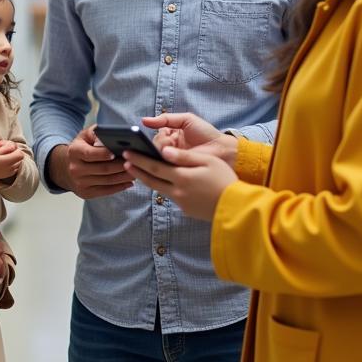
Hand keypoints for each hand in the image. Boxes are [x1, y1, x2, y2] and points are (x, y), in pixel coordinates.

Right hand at [0, 140, 24, 183]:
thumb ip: (6, 147)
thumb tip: (14, 146)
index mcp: (7, 161)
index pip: (20, 154)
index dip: (16, 149)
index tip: (10, 148)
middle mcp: (11, 167)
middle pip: (20, 158)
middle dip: (15, 153)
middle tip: (6, 152)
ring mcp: (11, 172)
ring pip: (19, 162)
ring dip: (14, 158)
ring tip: (5, 157)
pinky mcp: (10, 174)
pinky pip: (16, 167)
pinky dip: (13, 164)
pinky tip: (6, 162)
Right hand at [49, 126, 131, 199]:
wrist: (67, 167)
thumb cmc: (82, 148)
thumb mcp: (85, 136)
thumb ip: (97, 132)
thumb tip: (113, 134)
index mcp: (74, 152)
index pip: (90, 154)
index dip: (104, 154)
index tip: (118, 152)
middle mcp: (75, 169)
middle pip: (103, 169)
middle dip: (121, 166)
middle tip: (136, 162)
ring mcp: (80, 183)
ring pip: (107, 181)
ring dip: (123, 177)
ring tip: (136, 171)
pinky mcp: (86, 193)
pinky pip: (106, 191)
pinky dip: (119, 187)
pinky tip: (129, 182)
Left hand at [123, 145, 237, 220]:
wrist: (237, 208)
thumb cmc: (225, 180)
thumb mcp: (207, 162)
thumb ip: (184, 156)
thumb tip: (163, 151)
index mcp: (182, 177)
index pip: (154, 166)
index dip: (139, 160)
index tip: (127, 153)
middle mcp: (177, 192)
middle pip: (151, 180)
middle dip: (137, 171)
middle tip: (124, 162)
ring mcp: (181, 203)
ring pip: (159, 189)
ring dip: (147, 180)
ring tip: (139, 172)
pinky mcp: (186, 210)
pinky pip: (171, 196)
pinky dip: (163, 188)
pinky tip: (162, 183)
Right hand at [143, 112, 238, 166]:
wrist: (220, 149)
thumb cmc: (206, 133)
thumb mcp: (186, 120)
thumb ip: (166, 119)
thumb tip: (144, 120)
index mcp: (171, 136)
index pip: (157, 136)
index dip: (158, 136)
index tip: (164, 135)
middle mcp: (170, 148)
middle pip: (155, 146)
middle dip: (159, 144)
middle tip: (168, 144)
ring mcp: (172, 160)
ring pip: (157, 156)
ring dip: (160, 153)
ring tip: (168, 152)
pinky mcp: (175, 170)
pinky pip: (163, 167)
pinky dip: (163, 163)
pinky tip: (167, 160)